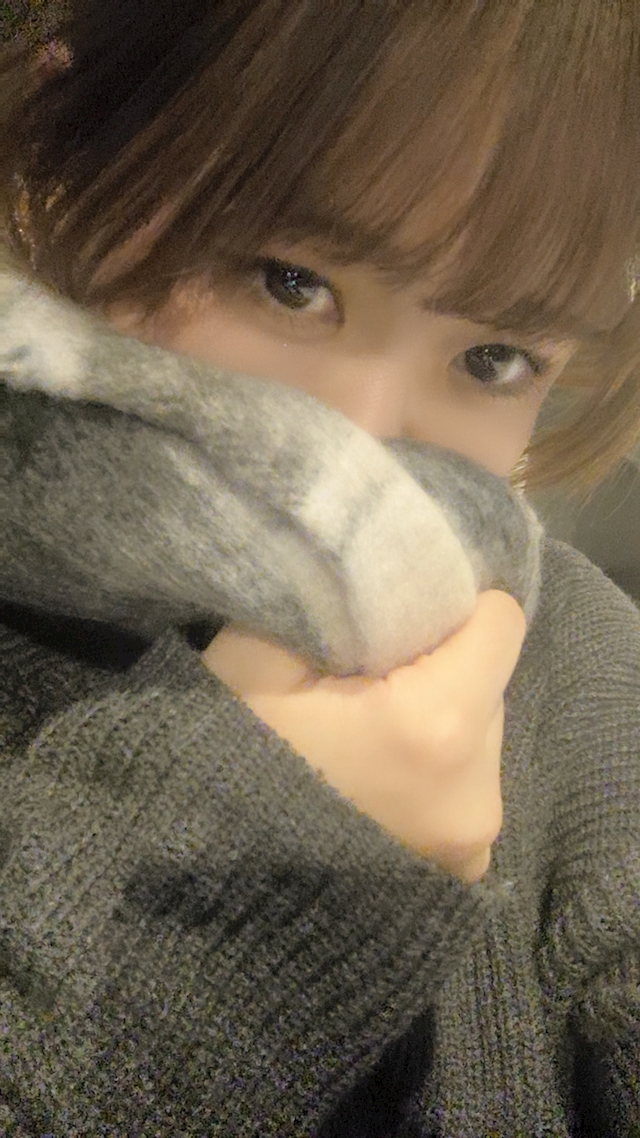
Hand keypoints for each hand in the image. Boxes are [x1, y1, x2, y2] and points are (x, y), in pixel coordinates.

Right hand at [201, 590, 525, 884]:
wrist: (209, 890)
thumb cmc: (227, 757)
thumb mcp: (251, 656)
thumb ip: (328, 599)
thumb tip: (376, 566)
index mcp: (435, 723)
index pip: (499, 622)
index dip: (448, 605)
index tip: (391, 621)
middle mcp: (479, 785)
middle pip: (489, 676)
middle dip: (439, 663)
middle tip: (365, 678)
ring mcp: (474, 836)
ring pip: (479, 728)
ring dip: (437, 713)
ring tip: (364, 732)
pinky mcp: (462, 863)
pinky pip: (468, 779)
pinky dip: (434, 765)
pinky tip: (379, 773)